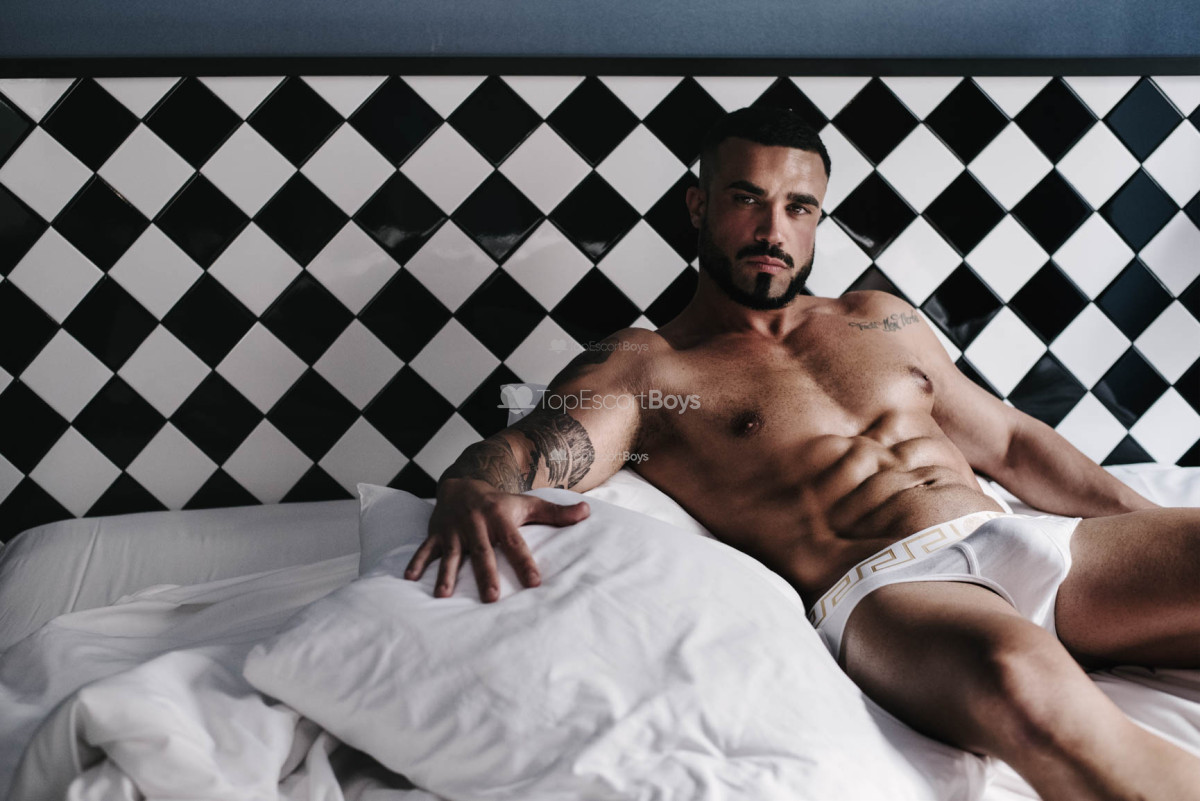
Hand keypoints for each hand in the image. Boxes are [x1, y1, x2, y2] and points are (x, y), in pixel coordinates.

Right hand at [404, 477, 589, 602]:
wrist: (462, 482)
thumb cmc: (499, 502)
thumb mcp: (527, 504)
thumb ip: (556, 514)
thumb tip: (587, 512)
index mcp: (499, 519)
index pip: (515, 544)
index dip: (525, 563)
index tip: (535, 583)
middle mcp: (476, 524)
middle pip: (483, 552)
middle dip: (486, 574)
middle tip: (491, 598)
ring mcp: (453, 530)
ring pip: (451, 555)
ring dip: (446, 575)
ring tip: (443, 596)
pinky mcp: (436, 534)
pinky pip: (425, 549)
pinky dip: (417, 562)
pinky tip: (409, 578)